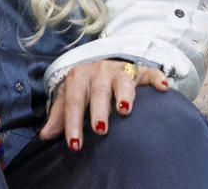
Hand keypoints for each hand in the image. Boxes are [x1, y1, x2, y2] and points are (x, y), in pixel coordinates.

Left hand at [39, 59, 167, 150]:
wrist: (103, 63)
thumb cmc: (85, 86)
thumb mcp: (70, 96)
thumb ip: (59, 115)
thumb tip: (45, 135)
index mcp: (79, 76)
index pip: (73, 100)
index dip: (73, 122)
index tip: (74, 144)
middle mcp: (99, 70)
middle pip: (97, 90)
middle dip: (98, 109)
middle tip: (99, 129)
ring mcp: (120, 70)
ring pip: (122, 80)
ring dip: (123, 94)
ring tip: (124, 109)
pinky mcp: (140, 71)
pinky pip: (150, 73)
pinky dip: (156, 78)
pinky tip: (162, 88)